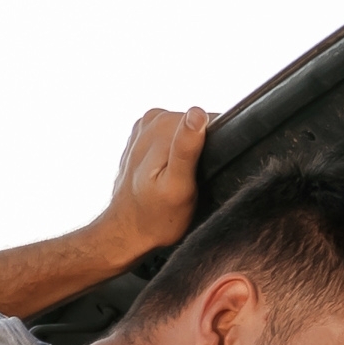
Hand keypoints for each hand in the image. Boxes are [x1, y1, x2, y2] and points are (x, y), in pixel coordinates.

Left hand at [92, 105, 213, 268]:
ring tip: (179, 178)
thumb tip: (197, 114)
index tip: (203, 172)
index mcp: (162, 126)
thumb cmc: (156, 217)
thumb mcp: (178, 187)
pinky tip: (168, 173)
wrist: (127, 230)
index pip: (207, 121)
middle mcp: (152, 119)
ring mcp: (146, 125)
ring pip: (186, 131)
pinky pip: (173, 137)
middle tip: (190, 180)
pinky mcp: (145, 134)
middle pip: (196, 124)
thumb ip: (186, 149)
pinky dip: (176, 154)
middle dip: (201, 151)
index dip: (215, 147)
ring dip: (189, 154)